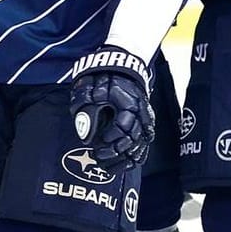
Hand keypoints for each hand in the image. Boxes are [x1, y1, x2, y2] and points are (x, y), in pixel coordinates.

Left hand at [69, 47, 153, 168]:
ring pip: (141, 144)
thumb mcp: (92, 84)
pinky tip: (129, 164)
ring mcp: (145, 117)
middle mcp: (141, 112)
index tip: (98, 144)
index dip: (110, 138)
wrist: (123, 62)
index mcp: (129, 102)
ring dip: (126, 158)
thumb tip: (84, 128)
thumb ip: (87, 103)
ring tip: (110, 169)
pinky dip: (138, 155)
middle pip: (133, 139)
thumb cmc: (106, 74)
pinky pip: (146, 142)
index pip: (123, 126)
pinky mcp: (145, 121)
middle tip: (99, 157)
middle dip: (116, 152)